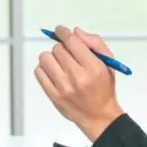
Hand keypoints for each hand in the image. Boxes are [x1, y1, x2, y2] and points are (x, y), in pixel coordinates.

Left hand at [34, 26, 123, 140]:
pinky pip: (39, 72)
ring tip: (60, 64)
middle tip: (67, 54)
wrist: (99, 116)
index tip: (61, 30)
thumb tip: (75, 32)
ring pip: (45, 58)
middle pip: (58, 48)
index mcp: (93, 67)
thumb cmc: (104, 88)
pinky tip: (54, 72)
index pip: (72, 41)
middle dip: (62, 47)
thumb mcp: (108, 63)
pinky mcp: (53, 95)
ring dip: (51, 57)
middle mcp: (77, 77)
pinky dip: (44, 68)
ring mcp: (63, 87)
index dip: (63, 32)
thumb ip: (95, 43)